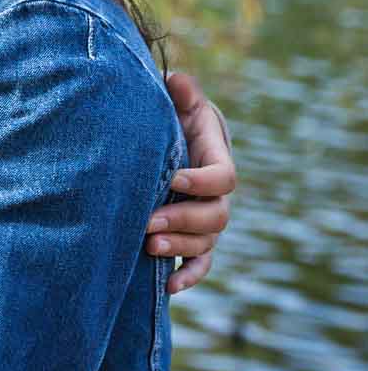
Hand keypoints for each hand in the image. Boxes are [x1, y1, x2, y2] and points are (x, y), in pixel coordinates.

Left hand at [144, 72, 236, 294]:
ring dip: (179, 248)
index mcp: (216, 157)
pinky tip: (167, 287)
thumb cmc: (172, 115)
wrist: (167, 138)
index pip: (223, 177)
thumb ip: (181, 92)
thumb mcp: (178, 100)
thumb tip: (177, 82)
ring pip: (206, 243)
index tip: (173, 179)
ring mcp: (205, 219)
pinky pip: (199, 264)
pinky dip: (187, 276)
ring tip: (147, 247)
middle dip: (182, 220)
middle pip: (216, 216)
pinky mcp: (192, 237)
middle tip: (148, 222)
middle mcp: (215, 193)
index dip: (202, 181)